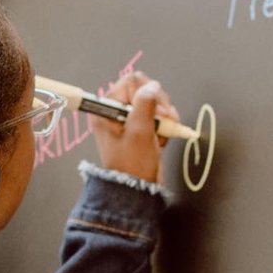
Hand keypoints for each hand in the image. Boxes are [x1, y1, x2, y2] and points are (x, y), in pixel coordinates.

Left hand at [90, 70, 179, 184]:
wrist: (135, 191)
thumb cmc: (132, 166)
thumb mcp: (139, 132)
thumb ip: (145, 105)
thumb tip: (152, 86)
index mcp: (107, 109)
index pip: (132, 81)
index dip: (149, 92)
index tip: (158, 109)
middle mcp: (115, 112)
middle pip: (145, 90)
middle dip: (160, 105)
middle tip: (166, 120)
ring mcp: (127, 121)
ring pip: (153, 104)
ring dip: (163, 118)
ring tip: (161, 135)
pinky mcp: (139, 130)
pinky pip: (156, 118)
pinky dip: (162, 128)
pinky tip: (159, 142)